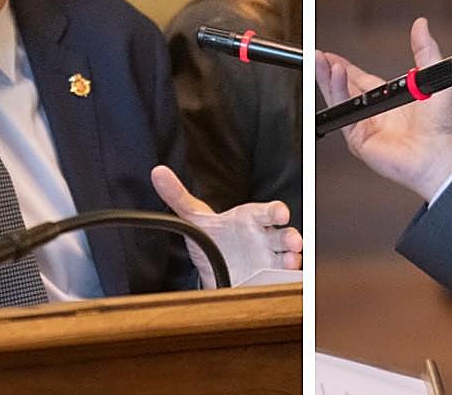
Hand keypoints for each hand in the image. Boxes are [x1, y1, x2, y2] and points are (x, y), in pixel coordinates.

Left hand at [151, 166, 301, 288]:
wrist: (216, 269)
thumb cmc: (214, 237)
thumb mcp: (195, 219)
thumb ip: (178, 195)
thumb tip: (158, 173)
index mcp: (251, 219)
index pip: (268, 212)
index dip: (276, 211)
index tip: (281, 213)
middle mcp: (265, 238)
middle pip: (284, 234)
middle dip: (291, 237)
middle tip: (293, 243)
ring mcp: (270, 259)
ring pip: (289, 255)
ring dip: (292, 258)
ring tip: (290, 261)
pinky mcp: (270, 279)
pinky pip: (284, 278)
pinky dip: (288, 279)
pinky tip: (285, 279)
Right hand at [315, 17, 451, 200]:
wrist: (440, 155)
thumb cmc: (442, 125)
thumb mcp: (432, 78)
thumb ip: (425, 50)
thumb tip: (421, 25)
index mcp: (389, 99)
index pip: (360, 79)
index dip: (344, 67)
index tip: (330, 55)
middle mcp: (375, 112)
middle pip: (344, 87)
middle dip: (328, 70)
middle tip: (316, 55)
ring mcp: (365, 126)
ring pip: (339, 98)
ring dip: (327, 77)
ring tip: (318, 60)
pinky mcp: (359, 138)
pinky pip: (344, 112)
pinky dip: (337, 92)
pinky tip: (335, 75)